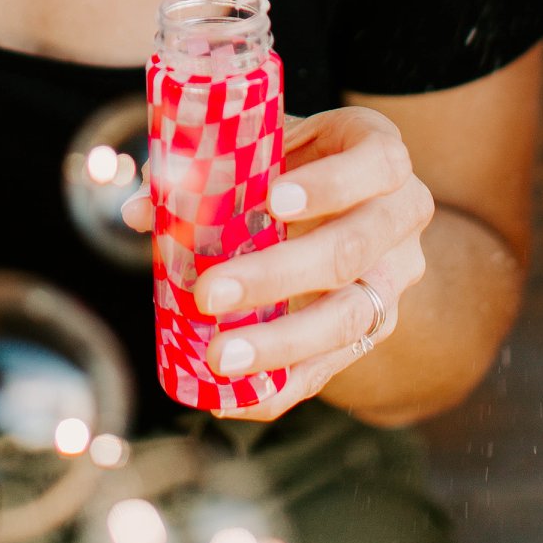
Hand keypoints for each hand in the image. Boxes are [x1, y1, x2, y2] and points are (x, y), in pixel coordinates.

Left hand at [122, 105, 433, 420]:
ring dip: (280, 343)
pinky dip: (281, 384)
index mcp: (382, 155)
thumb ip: (210, 167)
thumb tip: (140, 211)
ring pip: (350, 317)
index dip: (331, 184)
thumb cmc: (301, 161)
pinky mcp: (375, 329)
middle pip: (354, 249)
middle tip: (209, 293)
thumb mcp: (271, 145)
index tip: (273, 199)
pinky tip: (232, 397)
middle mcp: (402, 218)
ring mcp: (394, 279)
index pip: (378, 163)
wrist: (358, 204)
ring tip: (219, 359)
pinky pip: (333, 366)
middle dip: (278, 275)